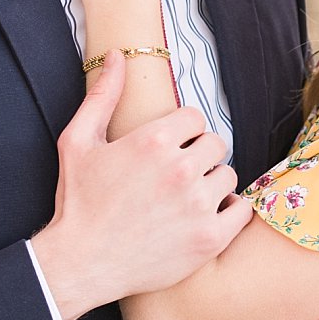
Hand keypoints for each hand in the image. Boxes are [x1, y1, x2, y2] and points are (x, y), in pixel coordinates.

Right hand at [29, 50, 250, 319]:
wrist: (80, 263)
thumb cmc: (77, 202)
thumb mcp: (77, 141)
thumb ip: (102, 95)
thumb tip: (118, 56)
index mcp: (153, 141)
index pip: (195, 118)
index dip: (182, 132)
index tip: (168, 149)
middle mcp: (180, 170)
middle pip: (215, 144)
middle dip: (198, 155)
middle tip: (176, 174)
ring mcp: (198, 206)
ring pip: (227, 175)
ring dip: (211, 183)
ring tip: (186, 198)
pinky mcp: (209, 238)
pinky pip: (241, 210)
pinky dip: (229, 211)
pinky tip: (205, 216)